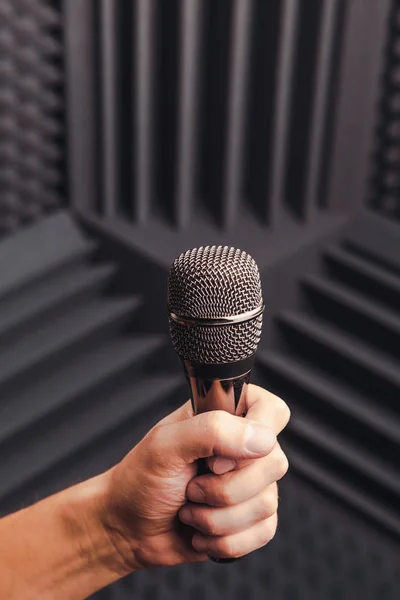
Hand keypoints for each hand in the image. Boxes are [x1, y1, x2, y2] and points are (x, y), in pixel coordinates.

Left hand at [100, 384, 289, 570]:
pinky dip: (226, 540)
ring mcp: (251, 482)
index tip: (214, 459)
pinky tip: (201, 532)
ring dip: (217, 517)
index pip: (272, 412)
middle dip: (225, 489)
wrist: (127, 528)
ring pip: (267, 502)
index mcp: (226, 414)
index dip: (253, 438)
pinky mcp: (251, 518)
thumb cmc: (140, 479)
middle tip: (191, 486)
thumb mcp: (165, 446)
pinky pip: (264, 531)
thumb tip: (263, 439)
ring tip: (189, 508)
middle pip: (275, 463)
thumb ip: (211, 431)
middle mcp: (244, 446)